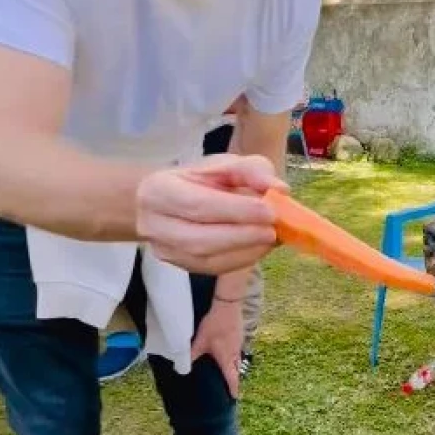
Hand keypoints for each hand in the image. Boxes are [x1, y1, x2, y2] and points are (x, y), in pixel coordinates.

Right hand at [136, 154, 286, 275]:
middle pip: (201, 239)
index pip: (198, 204)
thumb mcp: (224, 165)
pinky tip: (259, 247)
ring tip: (271, 238)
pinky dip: (241, 259)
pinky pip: (213, 269)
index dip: (236, 211)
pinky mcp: (181, 266)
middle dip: (243, 236)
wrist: (168, 202)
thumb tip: (280, 189)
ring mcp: (165, 250)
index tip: (269, 211)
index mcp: (159, 190)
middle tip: (274, 230)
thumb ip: (252, 171)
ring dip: (246, 250)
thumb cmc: (199, 180)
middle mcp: (154, 224)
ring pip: (207, 259)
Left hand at [191, 297, 243, 396]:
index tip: (234, 397)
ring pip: (237, 359)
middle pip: (236, 370)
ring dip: (234, 366)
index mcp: (226, 358)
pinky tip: (227, 350)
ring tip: (228, 370)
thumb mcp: (200, 340)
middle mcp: (235, 353)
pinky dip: (233, 355)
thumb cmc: (215, 325)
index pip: (232, 377)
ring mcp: (239, 343)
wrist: (228, 305)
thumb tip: (182, 367)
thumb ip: (192, 354)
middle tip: (230, 385)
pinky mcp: (239, 335)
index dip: (233, 388)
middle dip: (233, 378)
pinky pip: (237, 350)